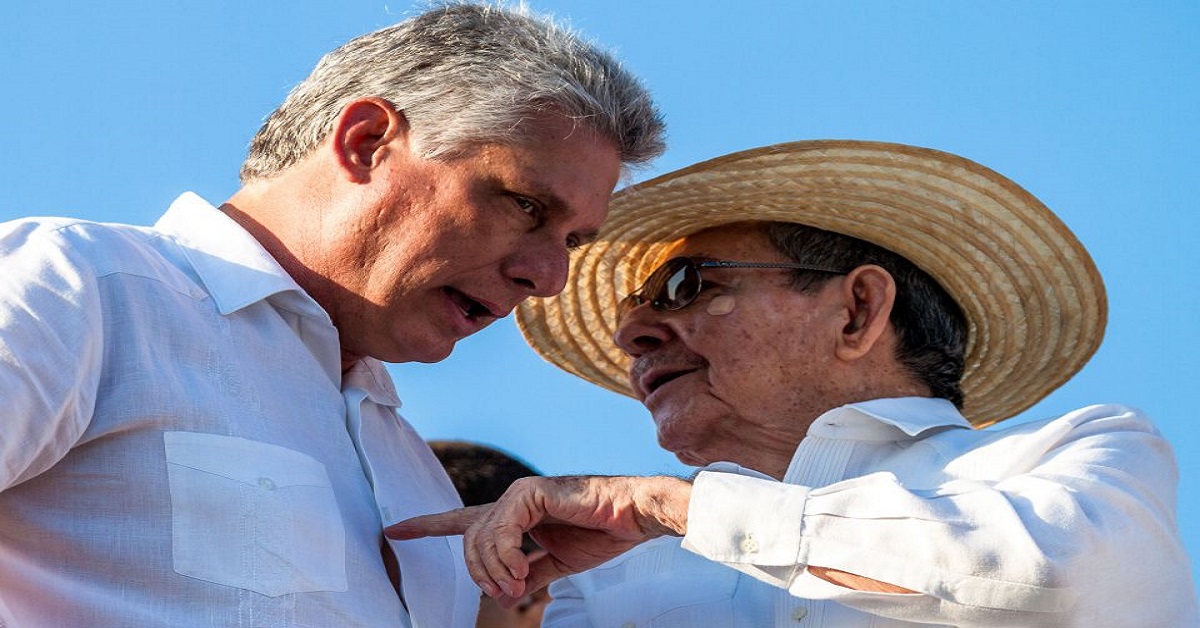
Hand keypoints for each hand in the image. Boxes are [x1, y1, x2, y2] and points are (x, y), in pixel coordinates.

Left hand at [386, 475, 690, 606]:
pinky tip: (523, 569)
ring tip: (518, 586)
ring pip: (479, 537)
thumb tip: (503, 596)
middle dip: (479, 573)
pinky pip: (500, 531)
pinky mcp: (530, 493)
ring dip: (495, 570)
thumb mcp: (557, 563)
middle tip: (508, 593)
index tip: (393, 531)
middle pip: (468, 540)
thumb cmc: (602, 533)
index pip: (462, 521)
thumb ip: (527, 575)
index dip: (426, 526)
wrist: (633, 518)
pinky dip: (506, 557)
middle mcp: (511, 500)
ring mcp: (518, 494)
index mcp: (514, 515)